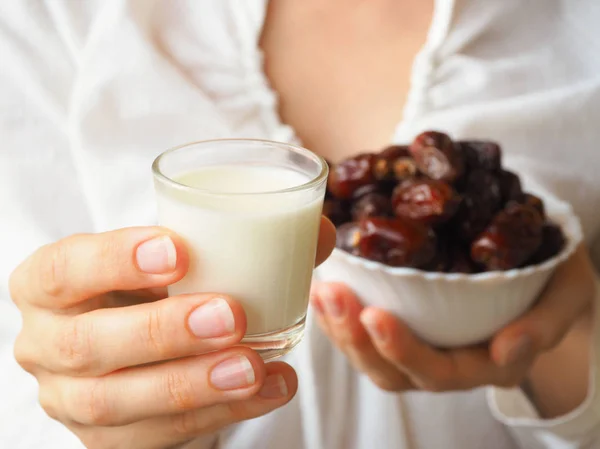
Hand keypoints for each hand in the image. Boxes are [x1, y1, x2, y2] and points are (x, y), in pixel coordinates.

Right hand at [10, 220, 335, 448]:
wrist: (143, 340)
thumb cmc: (162, 285)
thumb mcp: (185, 254)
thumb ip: (249, 236)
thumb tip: (320, 231)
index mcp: (52, 283)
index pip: (64, 269)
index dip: (114, 260)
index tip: (180, 251)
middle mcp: (48, 342)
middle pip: (88, 344)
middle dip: (162, 331)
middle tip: (230, 315)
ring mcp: (71, 398)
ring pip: (116, 403)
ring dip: (192, 384)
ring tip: (254, 366)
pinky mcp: (108, 439)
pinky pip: (157, 436)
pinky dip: (217, 415)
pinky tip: (268, 389)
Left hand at [311, 246, 595, 397]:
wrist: (538, 263)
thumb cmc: (552, 277)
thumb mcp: (565, 292)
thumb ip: (545, 322)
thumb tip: (509, 347)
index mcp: (485, 363)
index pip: (441, 371)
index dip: (405, 350)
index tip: (376, 315)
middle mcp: (447, 362)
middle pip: (393, 370)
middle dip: (356, 337)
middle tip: (333, 293)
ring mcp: (421, 345)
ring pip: (370, 356)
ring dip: (339, 326)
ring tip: (320, 289)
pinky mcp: (402, 323)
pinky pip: (363, 332)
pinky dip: (338, 313)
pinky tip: (321, 284)